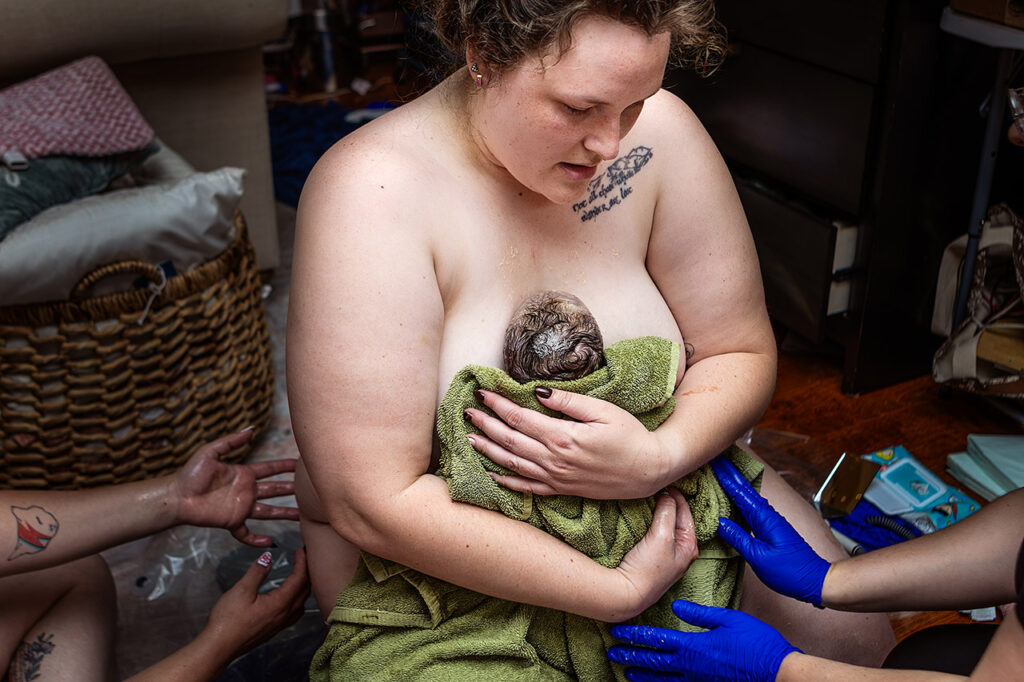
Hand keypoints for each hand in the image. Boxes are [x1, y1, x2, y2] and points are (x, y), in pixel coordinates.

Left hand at [173, 429, 299, 546]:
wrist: (176, 496)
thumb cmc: (190, 474)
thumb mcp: (210, 452)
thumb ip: (230, 442)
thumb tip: (251, 429)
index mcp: (243, 474)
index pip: (269, 469)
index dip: (284, 466)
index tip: (301, 464)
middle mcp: (246, 491)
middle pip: (274, 490)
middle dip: (292, 489)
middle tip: (310, 490)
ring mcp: (240, 508)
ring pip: (268, 511)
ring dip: (284, 514)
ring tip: (303, 515)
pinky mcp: (231, 522)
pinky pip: (247, 533)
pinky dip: (257, 540)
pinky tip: (270, 543)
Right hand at [202, 547, 310, 661]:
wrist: (218, 647)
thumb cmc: (227, 621)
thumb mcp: (241, 590)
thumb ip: (257, 572)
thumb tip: (268, 557)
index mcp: (280, 603)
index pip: (300, 579)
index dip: (302, 562)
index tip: (301, 550)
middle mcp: (284, 615)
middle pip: (305, 591)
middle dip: (307, 573)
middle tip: (303, 559)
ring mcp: (280, 625)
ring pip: (301, 603)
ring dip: (304, 587)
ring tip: (299, 575)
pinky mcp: (273, 630)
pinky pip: (294, 613)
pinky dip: (297, 600)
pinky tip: (289, 598)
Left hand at [465, 388, 665, 498]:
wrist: (650, 470)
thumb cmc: (630, 436)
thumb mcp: (603, 411)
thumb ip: (569, 402)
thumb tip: (538, 392)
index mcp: (563, 437)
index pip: (520, 418)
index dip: (498, 405)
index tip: (482, 393)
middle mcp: (554, 461)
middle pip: (510, 440)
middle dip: (486, 425)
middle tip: (467, 412)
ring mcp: (557, 478)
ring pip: (513, 464)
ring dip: (489, 450)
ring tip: (469, 438)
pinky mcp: (562, 490)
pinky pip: (527, 488)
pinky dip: (506, 482)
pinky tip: (491, 474)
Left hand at [608, 600, 800, 681]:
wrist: (776, 671)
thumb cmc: (756, 642)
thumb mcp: (728, 619)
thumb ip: (700, 614)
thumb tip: (676, 607)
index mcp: (694, 646)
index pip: (656, 640)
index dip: (634, 636)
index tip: (617, 632)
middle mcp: (691, 666)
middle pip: (653, 661)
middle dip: (631, 656)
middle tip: (612, 652)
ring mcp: (698, 679)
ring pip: (662, 678)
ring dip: (642, 674)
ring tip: (626, 672)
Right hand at [612, 488, 697, 620]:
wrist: (625, 593)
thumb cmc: (647, 569)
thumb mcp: (661, 536)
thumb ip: (667, 511)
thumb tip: (667, 495)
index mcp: (689, 545)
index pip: (685, 510)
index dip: (675, 494)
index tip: (662, 482)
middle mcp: (680, 549)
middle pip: (676, 517)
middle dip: (667, 502)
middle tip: (656, 487)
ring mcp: (665, 553)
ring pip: (664, 523)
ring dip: (657, 511)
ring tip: (647, 498)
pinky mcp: (651, 556)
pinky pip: (653, 531)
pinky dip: (649, 521)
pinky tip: (641, 515)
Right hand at [710, 456, 829, 605]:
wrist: (815, 580)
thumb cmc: (789, 570)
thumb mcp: (758, 557)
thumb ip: (738, 538)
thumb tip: (720, 522)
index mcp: (764, 518)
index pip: (740, 493)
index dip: (726, 477)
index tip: (714, 462)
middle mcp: (768, 515)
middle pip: (745, 490)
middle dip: (730, 475)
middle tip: (715, 460)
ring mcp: (771, 521)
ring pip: (748, 498)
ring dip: (735, 485)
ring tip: (721, 474)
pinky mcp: (771, 529)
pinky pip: (752, 509)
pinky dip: (741, 500)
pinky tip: (735, 500)